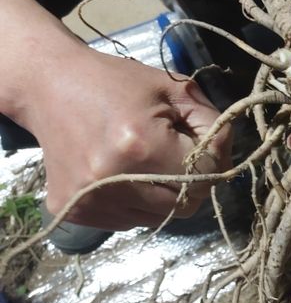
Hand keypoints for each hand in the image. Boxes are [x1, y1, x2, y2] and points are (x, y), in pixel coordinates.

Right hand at [0, 0, 231, 230]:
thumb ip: (212, 123)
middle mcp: (114, 180)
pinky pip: (130, 220)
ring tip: (149, 161)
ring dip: (166, 194)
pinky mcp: (74, 212)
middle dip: (194, 181)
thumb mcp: (174, 89)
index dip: (215, 159)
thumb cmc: (117, 82)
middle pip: (186, 204)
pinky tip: (125, 173)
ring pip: (159, 217)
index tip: (205, 142)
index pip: (206, 175)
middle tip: (180, 154)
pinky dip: (138, 202)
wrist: (51, 86)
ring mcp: (91, 201)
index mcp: (142, 145)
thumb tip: (227, 158)